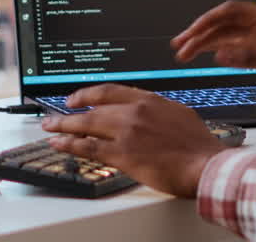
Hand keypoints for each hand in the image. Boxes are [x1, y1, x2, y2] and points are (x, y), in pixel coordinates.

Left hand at [40, 84, 223, 197]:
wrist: (205, 164)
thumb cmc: (198, 144)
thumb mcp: (178, 113)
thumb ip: (157, 109)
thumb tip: (148, 110)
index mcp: (149, 100)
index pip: (111, 90)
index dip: (90, 93)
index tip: (79, 97)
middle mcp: (134, 111)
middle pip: (93, 105)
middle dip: (71, 108)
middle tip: (57, 112)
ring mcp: (126, 132)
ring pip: (86, 125)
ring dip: (64, 126)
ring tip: (50, 127)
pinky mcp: (122, 154)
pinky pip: (88, 148)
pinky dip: (70, 145)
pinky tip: (60, 145)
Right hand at [172, 0, 255, 107]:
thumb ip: (249, 57)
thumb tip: (220, 54)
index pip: (230, 11)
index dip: (207, 20)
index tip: (191, 33)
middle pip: (224, 23)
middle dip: (200, 34)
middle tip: (180, 46)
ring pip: (226, 35)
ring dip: (205, 43)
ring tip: (184, 53)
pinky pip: (233, 45)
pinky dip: (218, 50)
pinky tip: (206, 56)